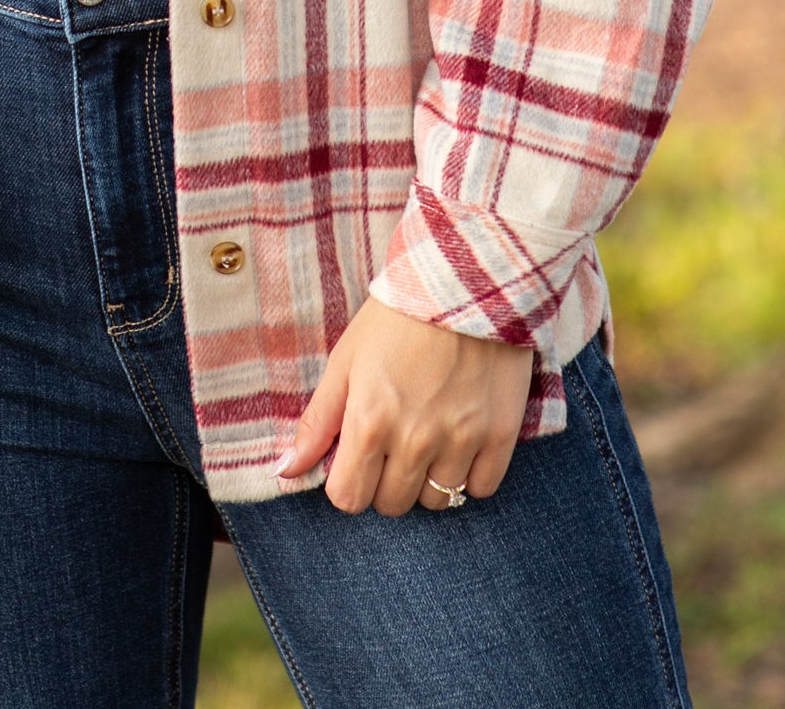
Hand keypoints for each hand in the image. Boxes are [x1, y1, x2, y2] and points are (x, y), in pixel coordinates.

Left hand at [275, 295, 532, 515]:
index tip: (356, 458)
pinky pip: (481, 488)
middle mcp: (414, 440)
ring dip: (427, 479)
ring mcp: (461, 440)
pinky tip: (461, 439)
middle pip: (392, 504)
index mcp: (369, 421)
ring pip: (437, 500)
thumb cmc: (396, 317)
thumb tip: (285, 471)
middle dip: (385, 480)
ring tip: (428, 437)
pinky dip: (470, 473)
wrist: (464, 280)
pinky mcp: (500, 434)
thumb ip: (317, 421)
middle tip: (393, 441)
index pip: (348, 498)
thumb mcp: (345, 359)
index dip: (347, 481)